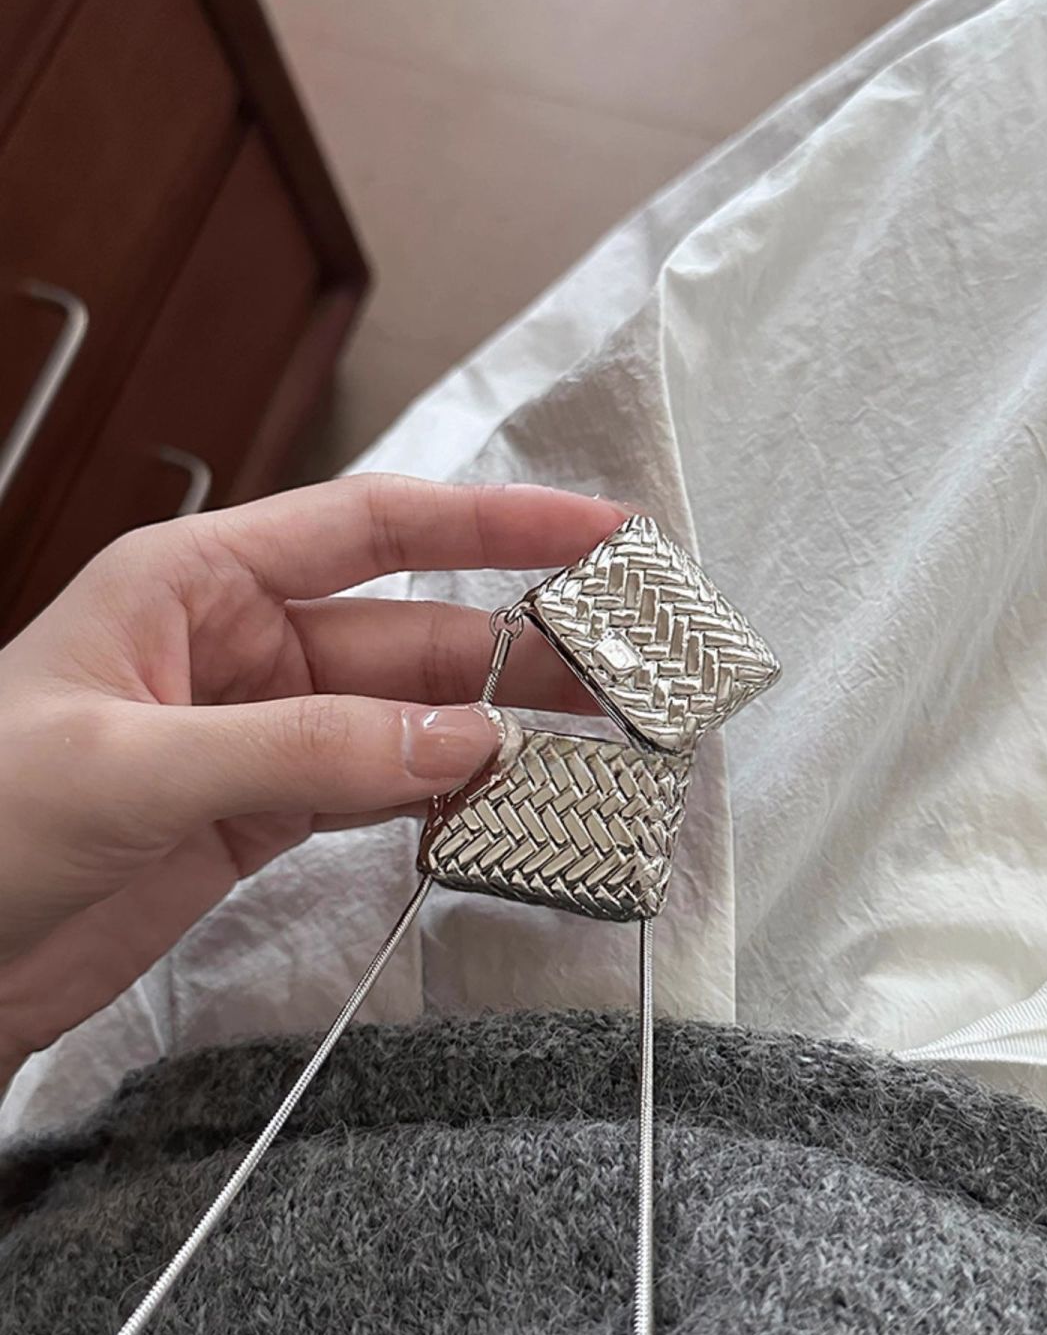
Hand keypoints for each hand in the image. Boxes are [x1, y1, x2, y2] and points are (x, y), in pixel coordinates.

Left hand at [0, 474, 623, 1086]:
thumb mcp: (133, 768)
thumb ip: (303, 748)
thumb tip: (464, 745)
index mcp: (197, 583)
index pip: (372, 528)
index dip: (493, 521)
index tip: (596, 529)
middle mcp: (241, 646)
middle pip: (412, 634)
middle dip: (518, 652)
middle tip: (624, 679)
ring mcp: (259, 734)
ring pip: (407, 719)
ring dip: (493, 734)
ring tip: (591, 750)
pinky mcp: (261, 813)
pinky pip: (378, 787)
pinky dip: (442, 798)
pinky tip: (502, 806)